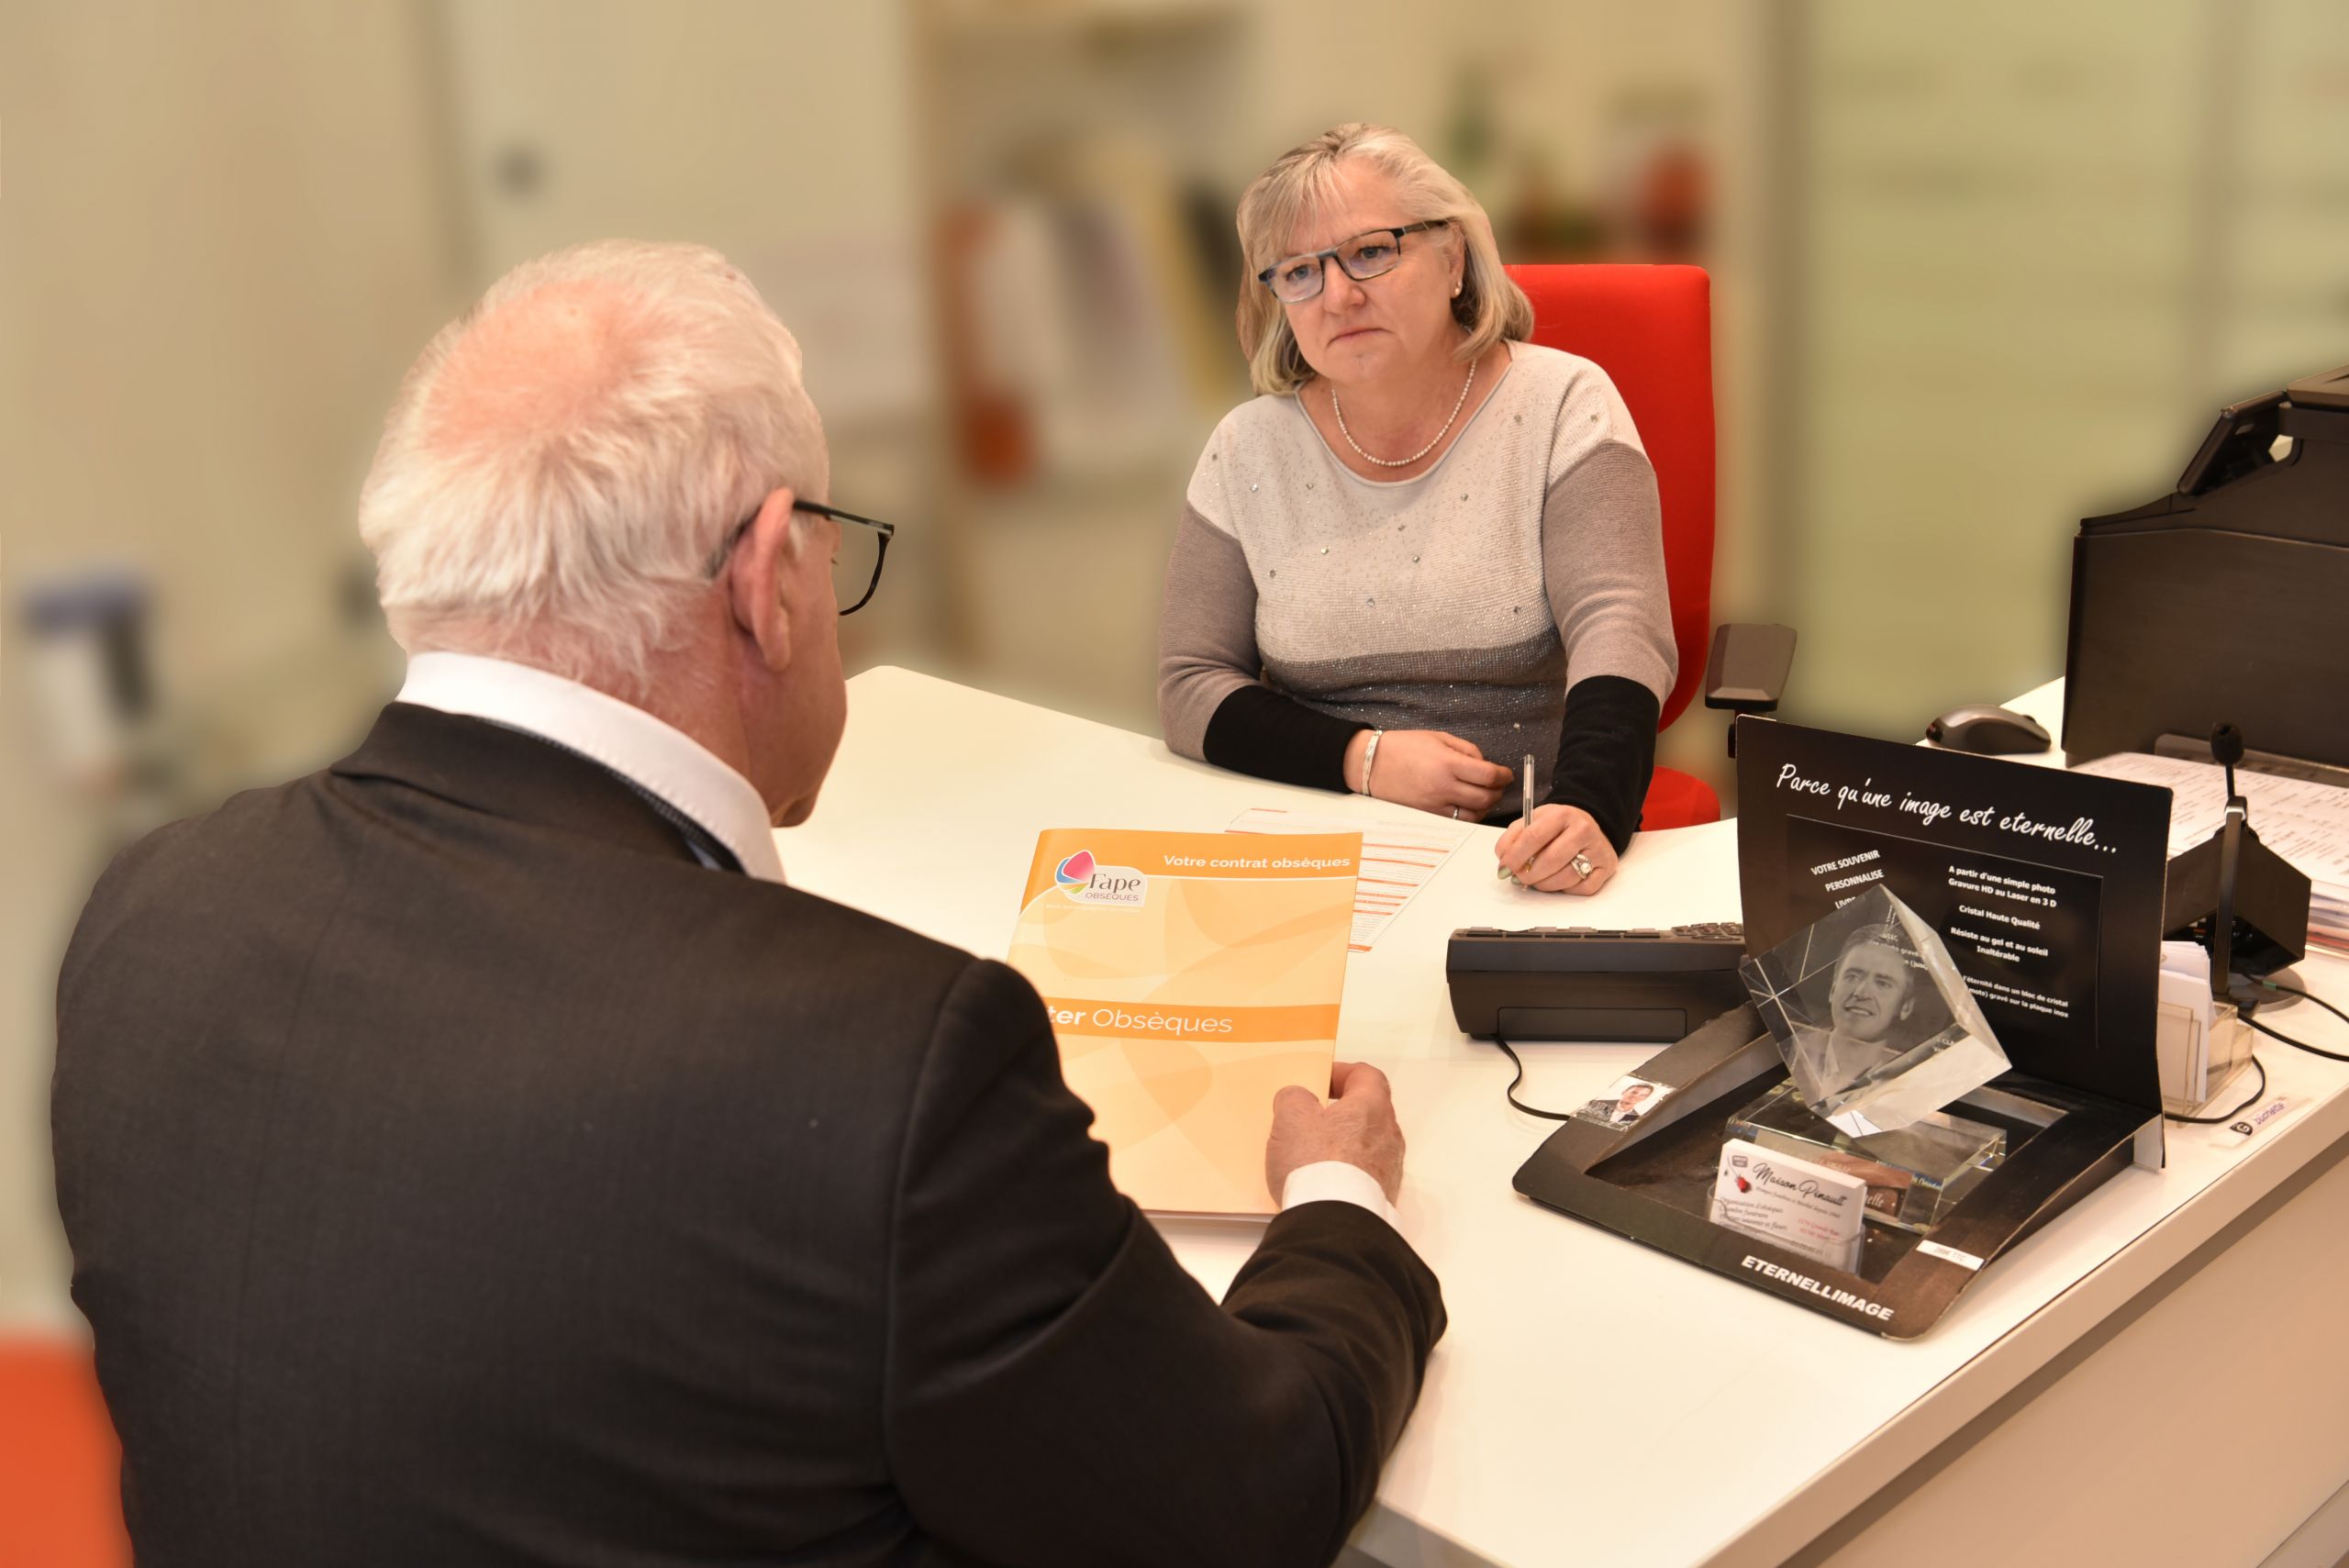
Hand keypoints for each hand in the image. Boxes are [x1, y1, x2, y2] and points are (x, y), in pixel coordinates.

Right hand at [1265, 1060, 1404, 1202]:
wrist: (1335, 1224)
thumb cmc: (1318, 1165)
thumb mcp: (1292, 1118)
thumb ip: (1294, 1098)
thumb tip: (1299, 1098)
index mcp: (1372, 1108)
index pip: (1367, 1076)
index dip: (1343, 1073)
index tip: (1322, 1079)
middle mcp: (1388, 1136)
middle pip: (1367, 1112)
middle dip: (1340, 1112)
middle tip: (1311, 1117)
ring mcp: (1388, 1169)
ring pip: (1365, 1145)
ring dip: (1342, 1144)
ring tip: (1310, 1154)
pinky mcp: (1381, 1197)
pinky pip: (1362, 1175)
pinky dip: (1344, 1172)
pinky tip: (1320, 1182)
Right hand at [1346, 730, 1510, 819]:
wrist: (1371, 764)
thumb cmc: (1403, 746)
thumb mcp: (1438, 737)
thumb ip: (1466, 749)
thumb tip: (1485, 764)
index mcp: (1447, 763)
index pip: (1487, 775)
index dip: (1503, 776)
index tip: (1506, 774)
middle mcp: (1443, 787)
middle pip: (1485, 797)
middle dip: (1497, 791)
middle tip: (1498, 784)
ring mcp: (1435, 804)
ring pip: (1473, 814)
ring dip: (1485, 806)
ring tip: (1484, 795)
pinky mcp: (1428, 814)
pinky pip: (1457, 820)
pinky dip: (1468, 814)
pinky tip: (1468, 804)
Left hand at [1493, 803, 1617, 895]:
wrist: (1588, 826)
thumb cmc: (1557, 827)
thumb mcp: (1533, 821)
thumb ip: (1513, 838)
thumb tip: (1504, 862)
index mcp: (1562, 814)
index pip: (1533, 837)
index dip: (1515, 856)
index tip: (1504, 868)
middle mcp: (1583, 830)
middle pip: (1550, 860)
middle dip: (1528, 874)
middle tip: (1518, 878)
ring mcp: (1597, 850)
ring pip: (1566, 878)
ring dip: (1544, 885)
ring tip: (1536, 880)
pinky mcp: (1606, 868)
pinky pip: (1582, 888)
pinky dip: (1566, 890)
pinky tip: (1559, 880)